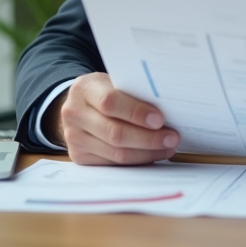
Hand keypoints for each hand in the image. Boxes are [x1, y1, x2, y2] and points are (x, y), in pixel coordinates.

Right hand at [45, 72, 180, 165]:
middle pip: (114, 133)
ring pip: (116, 153)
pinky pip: (113, 163)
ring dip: (147, 153)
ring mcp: (73, 138)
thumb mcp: (114, 82)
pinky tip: (152, 154)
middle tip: (172, 138)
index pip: (110, 102)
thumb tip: (167, 109)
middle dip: (148, 138)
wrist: (78, 105)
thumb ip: (133, 92)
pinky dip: (137, 160)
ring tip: (168, 148)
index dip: (136, 112)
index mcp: (84, 88)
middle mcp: (74, 113)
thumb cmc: (105, 91)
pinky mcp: (79, 156)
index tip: (160, 119)